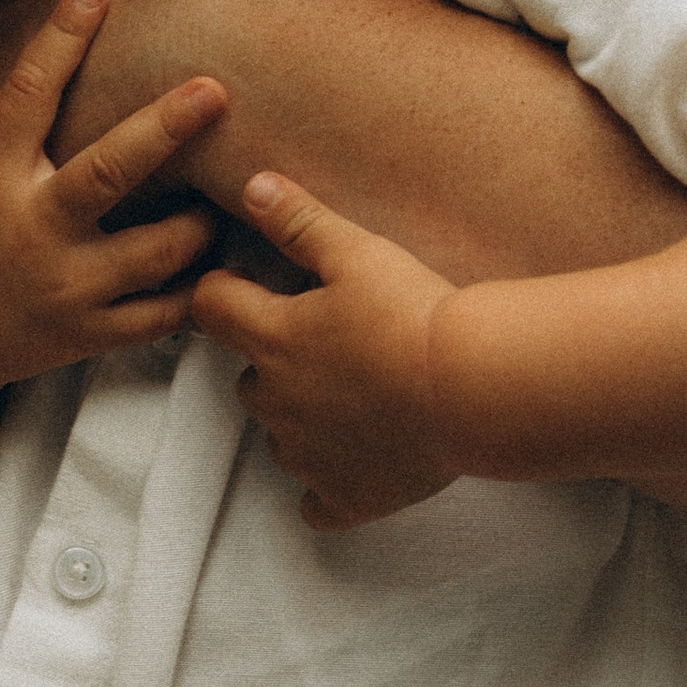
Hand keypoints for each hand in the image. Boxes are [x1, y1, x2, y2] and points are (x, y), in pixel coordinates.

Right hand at [0, 0, 225, 402]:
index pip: (27, 97)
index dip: (59, 41)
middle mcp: (35, 231)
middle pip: (109, 172)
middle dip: (164, 129)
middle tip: (214, 90)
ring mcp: (67, 288)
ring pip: (153, 251)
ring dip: (198, 221)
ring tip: (233, 191)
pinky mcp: (87, 334)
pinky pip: (157, 316)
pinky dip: (195, 294)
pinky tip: (221, 265)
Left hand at [192, 170, 465, 528]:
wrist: (476, 389)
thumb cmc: (416, 313)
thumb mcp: (358, 252)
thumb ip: (299, 221)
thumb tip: (253, 186)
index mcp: (272, 338)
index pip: (210, 307)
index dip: (225, 291)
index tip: (253, 287)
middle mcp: (276, 402)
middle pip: (248, 378)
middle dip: (276, 361)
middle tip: (334, 342)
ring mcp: (307, 456)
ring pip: (282, 436)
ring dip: (306, 417)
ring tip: (362, 395)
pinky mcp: (344, 497)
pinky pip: (317, 500)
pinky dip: (331, 483)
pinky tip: (363, 460)